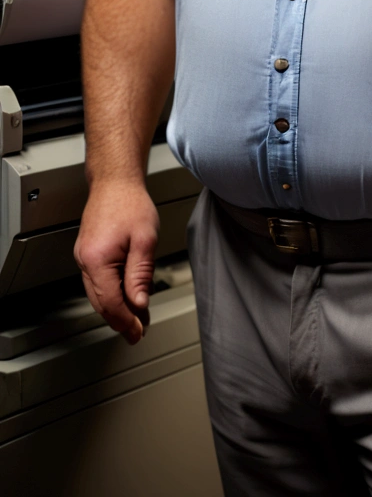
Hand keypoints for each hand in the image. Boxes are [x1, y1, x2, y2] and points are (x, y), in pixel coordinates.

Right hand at [74, 180, 159, 344]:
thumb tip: (139, 303)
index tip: (139, 331)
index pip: (110, 302)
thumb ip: (141, 274)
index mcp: (97, 259)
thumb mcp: (145, 239)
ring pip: (98, 295)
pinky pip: (97, 282)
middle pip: (101, 302)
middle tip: (139, 332)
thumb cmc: (130, 203)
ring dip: (117, 309)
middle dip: (121, 320)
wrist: (115, 182)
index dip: (126, 320)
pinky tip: (126, 298)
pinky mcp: (88, 254)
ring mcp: (83, 257)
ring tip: (137, 319)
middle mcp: (85, 261)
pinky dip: (111, 294)